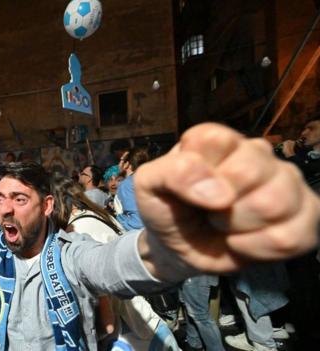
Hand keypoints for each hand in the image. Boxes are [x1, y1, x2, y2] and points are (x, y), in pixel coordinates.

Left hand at [135, 123, 319, 276]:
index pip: (216, 139)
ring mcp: (286, 182)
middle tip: (208, 213)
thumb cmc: (168, 208)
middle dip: (219, 204)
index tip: (184, 190)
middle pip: (252, 171)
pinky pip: (291, 237)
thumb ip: (171, 173)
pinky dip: (257, 249)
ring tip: (225, 226)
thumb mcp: (149, 186)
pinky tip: (243, 243)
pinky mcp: (305, 216)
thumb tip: (218, 192)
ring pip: (275, 203)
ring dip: (238, 227)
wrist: (179, 247)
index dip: (197, 172)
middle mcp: (256, 153)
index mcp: (217, 140)